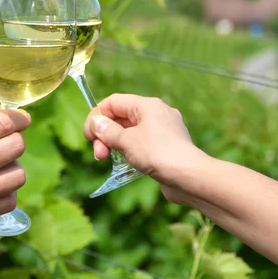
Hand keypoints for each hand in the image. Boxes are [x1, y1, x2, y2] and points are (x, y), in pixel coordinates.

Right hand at [0, 109, 30, 238]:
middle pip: (16, 146)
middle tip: (0, 141)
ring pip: (18, 174)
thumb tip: (4, 119)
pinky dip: (4, 191)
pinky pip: (9, 200)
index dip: (18, 117)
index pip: (4, 124)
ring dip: (10, 166)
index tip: (21, 118)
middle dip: (12, 139)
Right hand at [83, 94, 210, 202]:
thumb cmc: (158, 153)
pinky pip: (141, 143)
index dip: (97, 116)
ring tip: (107, 160)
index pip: (114, 102)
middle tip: (98, 154)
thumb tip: (97, 123)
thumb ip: (108, 131)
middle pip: (121, 117)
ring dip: (115, 144)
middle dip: (105, 135)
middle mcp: (157, 113)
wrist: (189, 176)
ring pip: (131, 132)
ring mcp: (164, 130)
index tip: (88, 135)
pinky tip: (124, 163)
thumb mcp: (126, 140)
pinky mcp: (167, 146)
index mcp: (147, 105)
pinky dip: (129, 150)